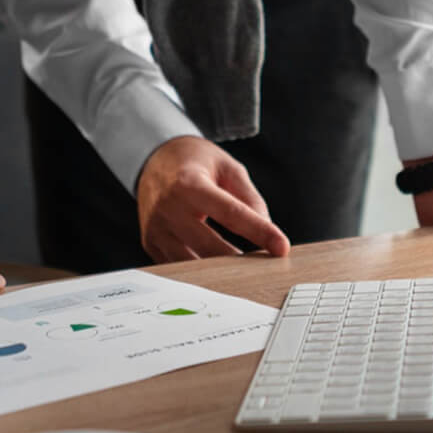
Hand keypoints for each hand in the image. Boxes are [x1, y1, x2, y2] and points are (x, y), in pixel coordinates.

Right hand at [137, 136, 289, 262]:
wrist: (154, 159)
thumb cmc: (194, 162)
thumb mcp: (226, 167)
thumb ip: (248, 196)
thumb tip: (267, 227)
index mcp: (190, 183)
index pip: (231, 213)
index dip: (259, 231)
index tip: (281, 247)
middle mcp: (169, 207)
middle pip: (210, 245)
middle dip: (240, 261)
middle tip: (264, 268)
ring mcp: (157, 228)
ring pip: (191, 263)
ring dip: (219, 272)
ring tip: (243, 273)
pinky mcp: (150, 242)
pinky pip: (177, 266)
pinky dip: (199, 271)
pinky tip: (216, 271)